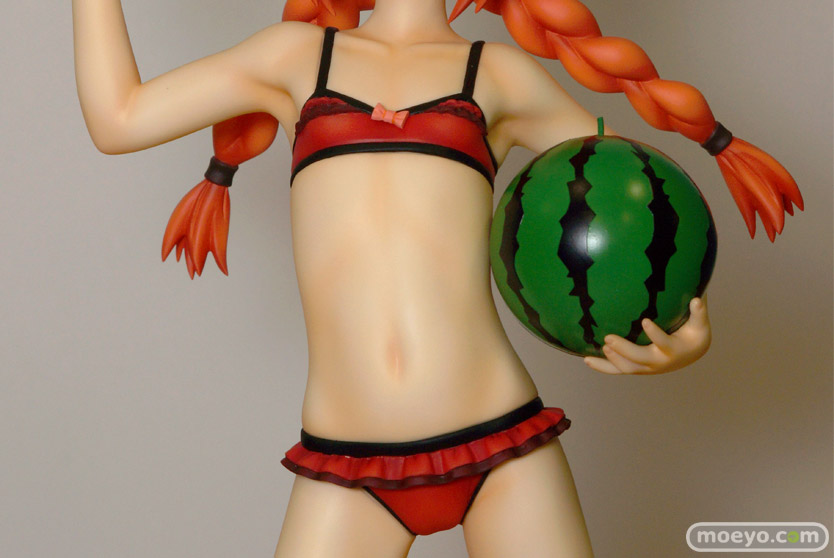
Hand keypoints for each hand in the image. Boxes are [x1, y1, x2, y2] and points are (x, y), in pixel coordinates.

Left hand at [583, 297, 710, 374]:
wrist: (691, 354)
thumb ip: (699, 312)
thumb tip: (698, 299)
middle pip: (639, 359)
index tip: (646, 321)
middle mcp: (659, 362)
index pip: (664, 343)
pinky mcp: (637, 368)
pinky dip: (603, 366)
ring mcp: (646, 367)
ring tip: (602, 346)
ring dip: (613, 359)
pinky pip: (618, 370)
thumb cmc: (694, 335)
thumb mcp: (700, 324)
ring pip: (627, 368)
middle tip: (608, 338)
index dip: (655, 334)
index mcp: (673, 349)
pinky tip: (587, 360)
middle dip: (624, 349)